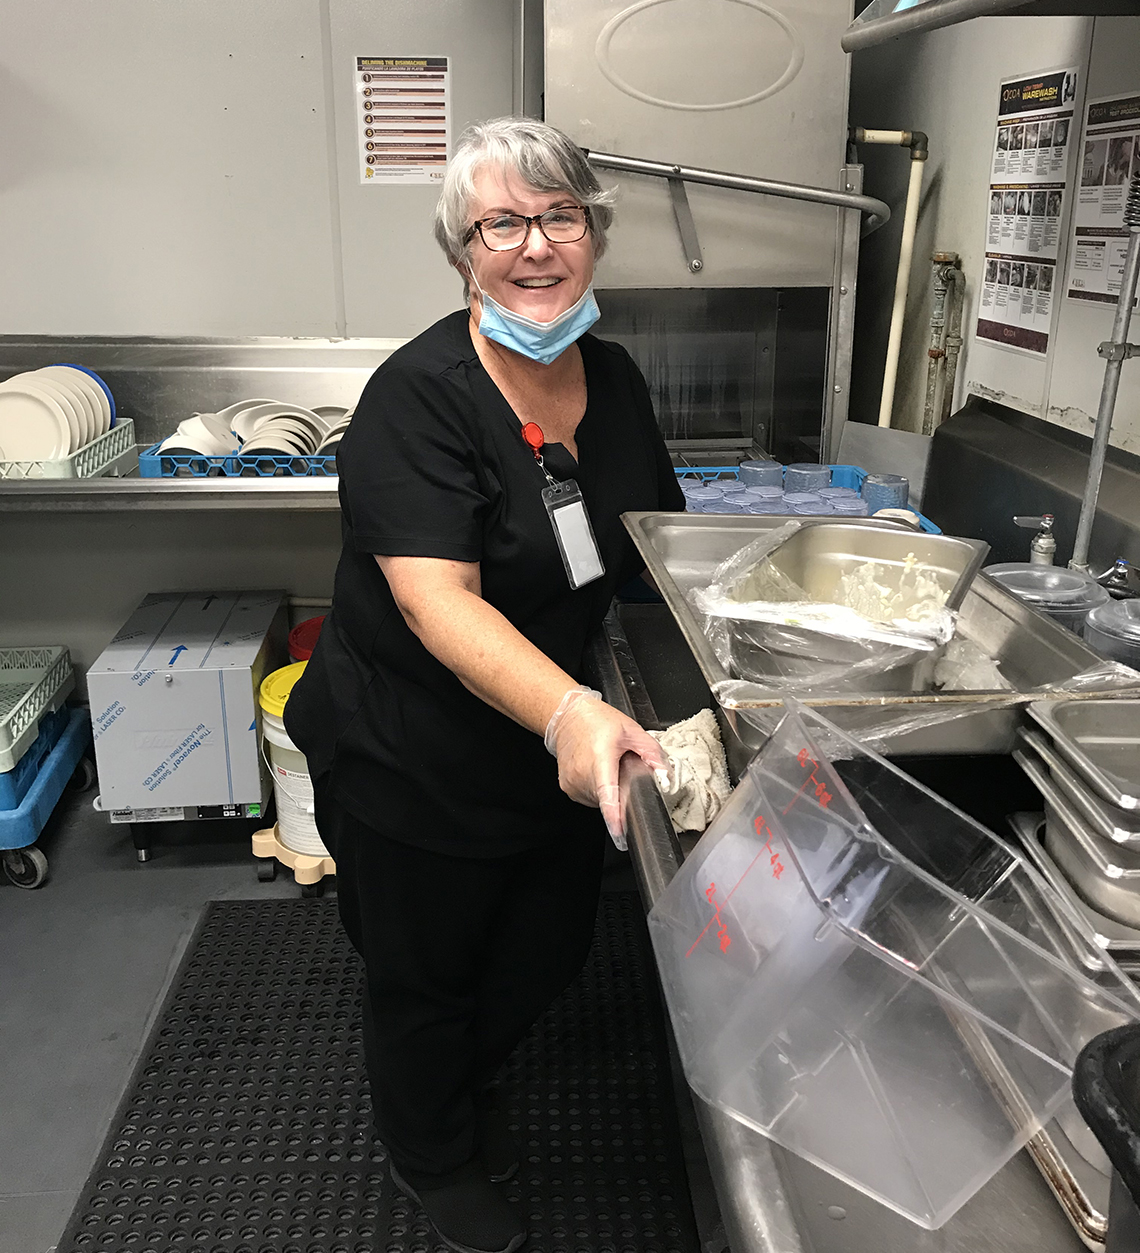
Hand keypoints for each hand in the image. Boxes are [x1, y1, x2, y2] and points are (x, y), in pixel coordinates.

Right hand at [546, 690, 670, 840]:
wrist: (567, 716)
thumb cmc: (596, 721)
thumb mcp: (631, 730)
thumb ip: (652, 753)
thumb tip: (665, 776)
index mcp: (600, 759)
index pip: (607, 794)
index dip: (615, 816)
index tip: (621, 834)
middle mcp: (582, 774)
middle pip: (608, 800)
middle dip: (621, 792)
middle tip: (621, 769)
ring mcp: (572, 783)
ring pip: (598, 801)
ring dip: (609, 792)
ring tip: (607, 767)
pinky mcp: (567, 788)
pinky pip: (588, 798)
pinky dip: (597, 790)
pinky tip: (597, 772)